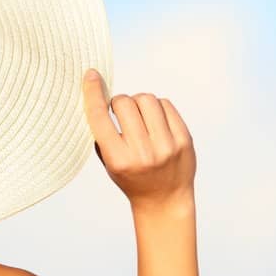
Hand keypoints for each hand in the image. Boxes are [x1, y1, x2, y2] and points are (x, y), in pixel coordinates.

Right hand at [83, 69, 194, 210]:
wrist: (164, 200)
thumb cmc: (130, 178)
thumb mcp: (109, 163)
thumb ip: (102, 134)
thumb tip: (98, 96)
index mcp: (118, 159)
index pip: (100, 118)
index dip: (94, 93)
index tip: (91, 75)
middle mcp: (142, 153)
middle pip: (125, 103)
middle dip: (119, 102)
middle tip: (120, 112)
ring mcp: (166, 146)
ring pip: (147, 100)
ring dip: (138, 102)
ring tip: (139, 116)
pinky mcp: (184, 140)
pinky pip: (166, 105)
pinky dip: (156, 107)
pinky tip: (154, 121)